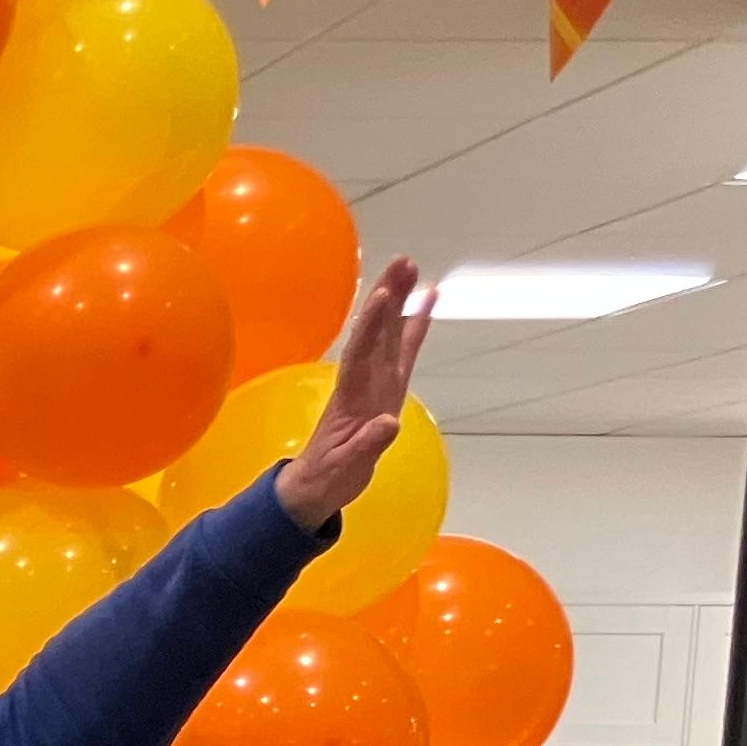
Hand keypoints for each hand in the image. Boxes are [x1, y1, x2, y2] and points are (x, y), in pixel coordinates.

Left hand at [280, 255, 432, 527]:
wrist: (319, 484)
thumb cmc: (329, 476)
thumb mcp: (345, 467)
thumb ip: (366, 445)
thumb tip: (388, 423)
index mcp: (351, 397)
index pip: (360, 354)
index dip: (371, 327)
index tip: (382, 297)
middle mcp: (364, 381)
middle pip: (376, 332)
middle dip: (389, 297)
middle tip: (402, 262)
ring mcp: (377, 382)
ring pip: (389, 334)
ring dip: (400, 301)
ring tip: (412, 268)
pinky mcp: (388, 389)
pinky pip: (404, 352)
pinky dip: (415, 327)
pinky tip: (427, 303)